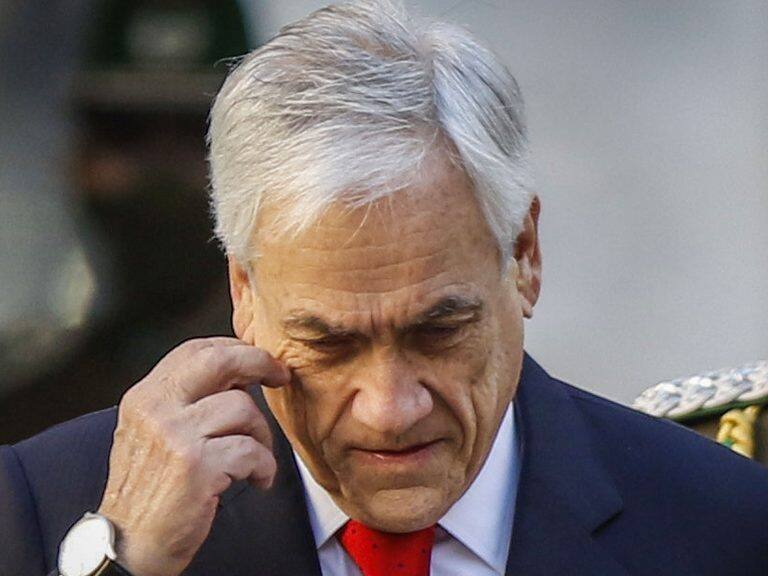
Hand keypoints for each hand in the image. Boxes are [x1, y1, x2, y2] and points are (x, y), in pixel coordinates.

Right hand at [97, 337, 289, 575]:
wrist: (128, 546)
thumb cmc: (149, 492)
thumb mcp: (152, 433)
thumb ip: (185, 401)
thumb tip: (238, 376)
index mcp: (145, 396)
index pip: (195, 350)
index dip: (234, 349)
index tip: (259, 360)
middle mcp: (156, 409)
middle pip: (220, 361)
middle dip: (259, 362)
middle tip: (280, 375)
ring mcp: (175, 436)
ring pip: (244, 408)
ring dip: (262, 433)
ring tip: (255, 457)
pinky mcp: (196, 467)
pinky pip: (252, 450)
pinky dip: (264, 466)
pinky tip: (258, 479)